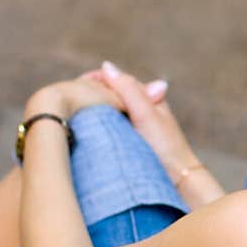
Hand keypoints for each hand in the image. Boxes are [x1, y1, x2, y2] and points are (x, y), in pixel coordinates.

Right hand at [77, 60, 201, 182]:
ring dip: (90, 112)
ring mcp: (132, 126)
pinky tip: (83, 133)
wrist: (179, 181)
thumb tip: (106, 66)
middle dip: (88, 96)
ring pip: (105, 112)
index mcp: (145, 96)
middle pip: (107, 95)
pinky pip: (106, 129)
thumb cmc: (166, 146)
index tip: (75, 89)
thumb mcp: (145, 113)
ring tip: (71, 117)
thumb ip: (127, 89)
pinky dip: (95, 128)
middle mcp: (138, 108)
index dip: (93, 81)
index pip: (112, 79)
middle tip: (68, 103)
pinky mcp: (127, 142)